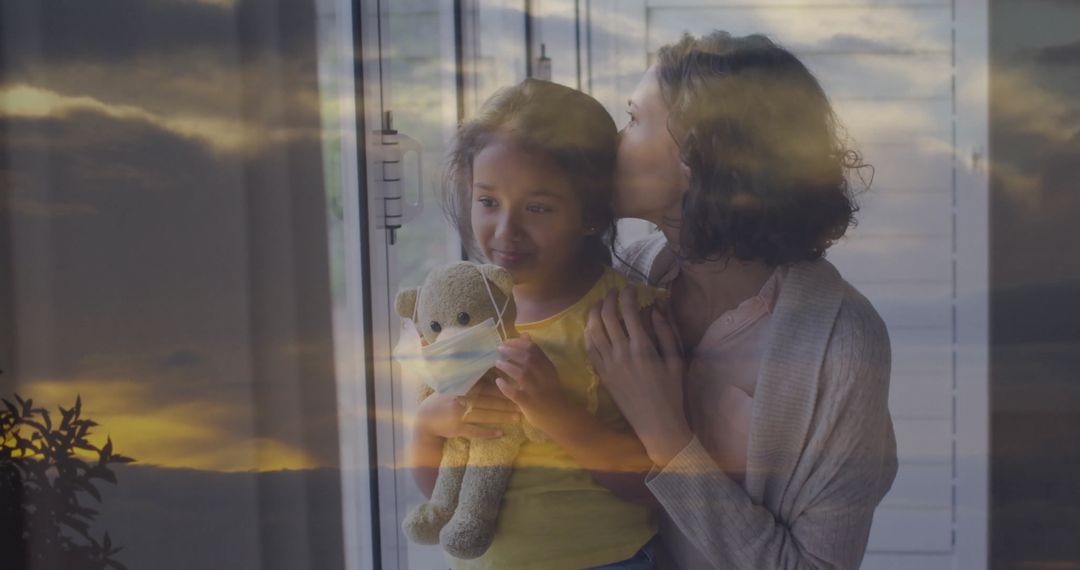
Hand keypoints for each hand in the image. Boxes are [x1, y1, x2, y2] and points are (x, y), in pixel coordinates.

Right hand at [415, 382, 519, 439]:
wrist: (426, 418)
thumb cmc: (445, 399)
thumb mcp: (456, 386)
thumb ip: (473, 381)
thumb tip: (495, 371)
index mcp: (463, 388)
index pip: (486, 387)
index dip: (503, 389)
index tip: (518, 389)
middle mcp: (462, 400)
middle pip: (489, 401)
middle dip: (507, 403)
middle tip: (523, 404)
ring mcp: (459, 415)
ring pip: (485, 416)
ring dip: (502, 417)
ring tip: (518, 418)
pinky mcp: (457, 429)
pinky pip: (475, 432)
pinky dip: (488, 433)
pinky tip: (501, 433)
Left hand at [494, 334, 573, 435]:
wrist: (562, 416)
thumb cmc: (551, 392)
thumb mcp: (546, 371)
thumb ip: (536, 355)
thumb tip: (524, 336)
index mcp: (548, 367)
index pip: (534, 349)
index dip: (518, 342)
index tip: (506, 341)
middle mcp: (544, 376)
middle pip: (527, 358)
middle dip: (511, 351)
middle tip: (499, 349)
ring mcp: (537, 390)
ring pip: (522, 374)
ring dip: (508, 366)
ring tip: (498, 363)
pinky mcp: (529, 403)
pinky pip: (515, 393)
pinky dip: (505, 386)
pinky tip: (499, 382)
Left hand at [585, 286, 692, 466]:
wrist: (656, 423)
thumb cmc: (672, 392)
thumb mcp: (676, 360)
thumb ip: (665, 333)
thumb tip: (654, 310)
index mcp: (642, 348)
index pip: (629, 311)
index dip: (628, 295)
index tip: (632, 288)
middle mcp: (621, 353)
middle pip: (608, 316)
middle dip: (610, 298)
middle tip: (614, 291)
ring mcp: (608, 364)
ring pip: (594, 330)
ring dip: (595, 312)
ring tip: (600, 303)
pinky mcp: (602, 374)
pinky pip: (589, 348)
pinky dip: (589, 332)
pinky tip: (592, 325)